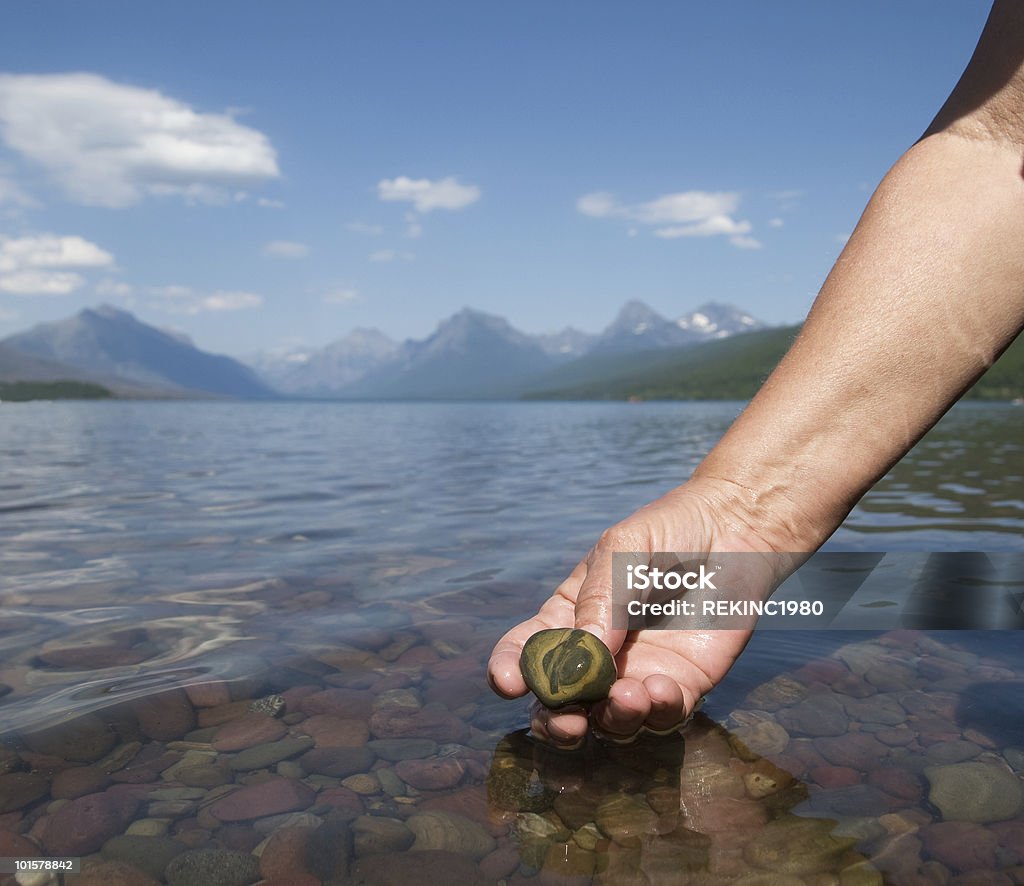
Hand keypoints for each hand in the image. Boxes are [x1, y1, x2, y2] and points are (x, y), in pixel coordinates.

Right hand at [487, 478, 789, 746]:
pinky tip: (660, 689)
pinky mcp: (684, 684)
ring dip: (612, 720)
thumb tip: (583, 653)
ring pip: (611, 722)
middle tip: (567, 721)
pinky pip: (664, 716)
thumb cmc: (668, 531)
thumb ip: (601, 599)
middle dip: (556, 722)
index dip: (510, 670)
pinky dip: (657, 713)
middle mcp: (597, 656)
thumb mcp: (622, 550)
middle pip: (560, 706)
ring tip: (627, 696)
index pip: (525, 651)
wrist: (733, 530)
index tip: (508, 682)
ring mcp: (638, 674)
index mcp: (567, 618)